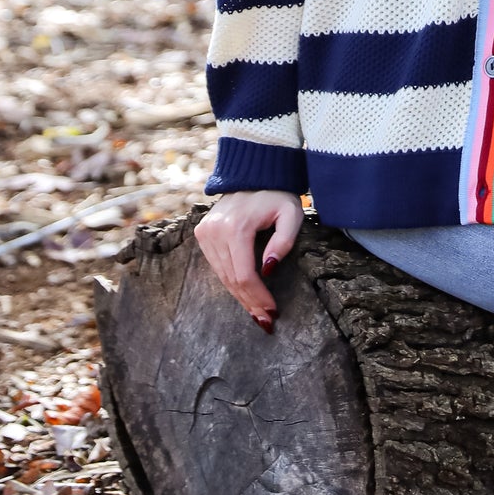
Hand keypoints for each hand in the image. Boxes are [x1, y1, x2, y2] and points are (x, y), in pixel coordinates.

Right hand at [193, 189, 304, 330]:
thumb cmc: (277, 194)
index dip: (258, 297)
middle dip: (250, 303)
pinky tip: (245, 295)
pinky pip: (217, 266)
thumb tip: (269, 269)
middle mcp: (215, 231)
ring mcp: (205, 232)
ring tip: (257, 313)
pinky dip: (231, 282)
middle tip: (266, 321)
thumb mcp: (291, 213)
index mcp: (236, 227)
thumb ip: (284, 241)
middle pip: (232, 279)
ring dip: (240, 297)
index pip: (244, 275)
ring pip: (222, 276)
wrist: (253, 172)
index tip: (273, 312)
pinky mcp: (202, 233)